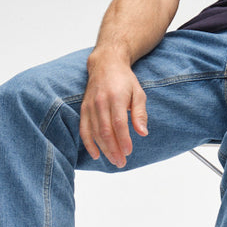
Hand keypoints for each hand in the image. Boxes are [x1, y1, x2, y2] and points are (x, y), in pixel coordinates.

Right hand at [79, 51, 148, 167]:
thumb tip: (143, 133)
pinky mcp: (83, 109)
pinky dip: (88, 143)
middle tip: (121, 162)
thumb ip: (140, 113)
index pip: (119, 123)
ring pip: (94, 132)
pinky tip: (96, 154)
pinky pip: (84, 129)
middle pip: (105, 131)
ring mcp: (90, 105)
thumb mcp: (138, 93)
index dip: (123, 139)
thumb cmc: (125, 80)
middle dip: (113, 149)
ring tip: (114, 161)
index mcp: (116, 97)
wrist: (106, 64)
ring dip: (103, 149)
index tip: (129, 151)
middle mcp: (101, 101)